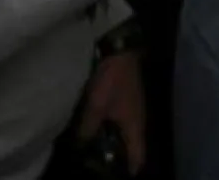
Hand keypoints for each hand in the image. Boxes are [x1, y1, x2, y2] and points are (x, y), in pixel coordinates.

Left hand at [79, 52, 145, 175]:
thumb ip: (88, 128)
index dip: (130, 169)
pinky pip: (123, 124)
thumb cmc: (112, 80)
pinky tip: (101, 130)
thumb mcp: (96, 106)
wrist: (121, 51)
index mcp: (135, 126)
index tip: (119, 177)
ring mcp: (135, 110)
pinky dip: (114, 131)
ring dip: (117, 144)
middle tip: (104, 165)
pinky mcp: (129, 101)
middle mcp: (138, 121)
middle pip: (134, 148)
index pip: (138, 156)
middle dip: (121, 158)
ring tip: (100, 150)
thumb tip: (80, 146)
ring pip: (128, 135)